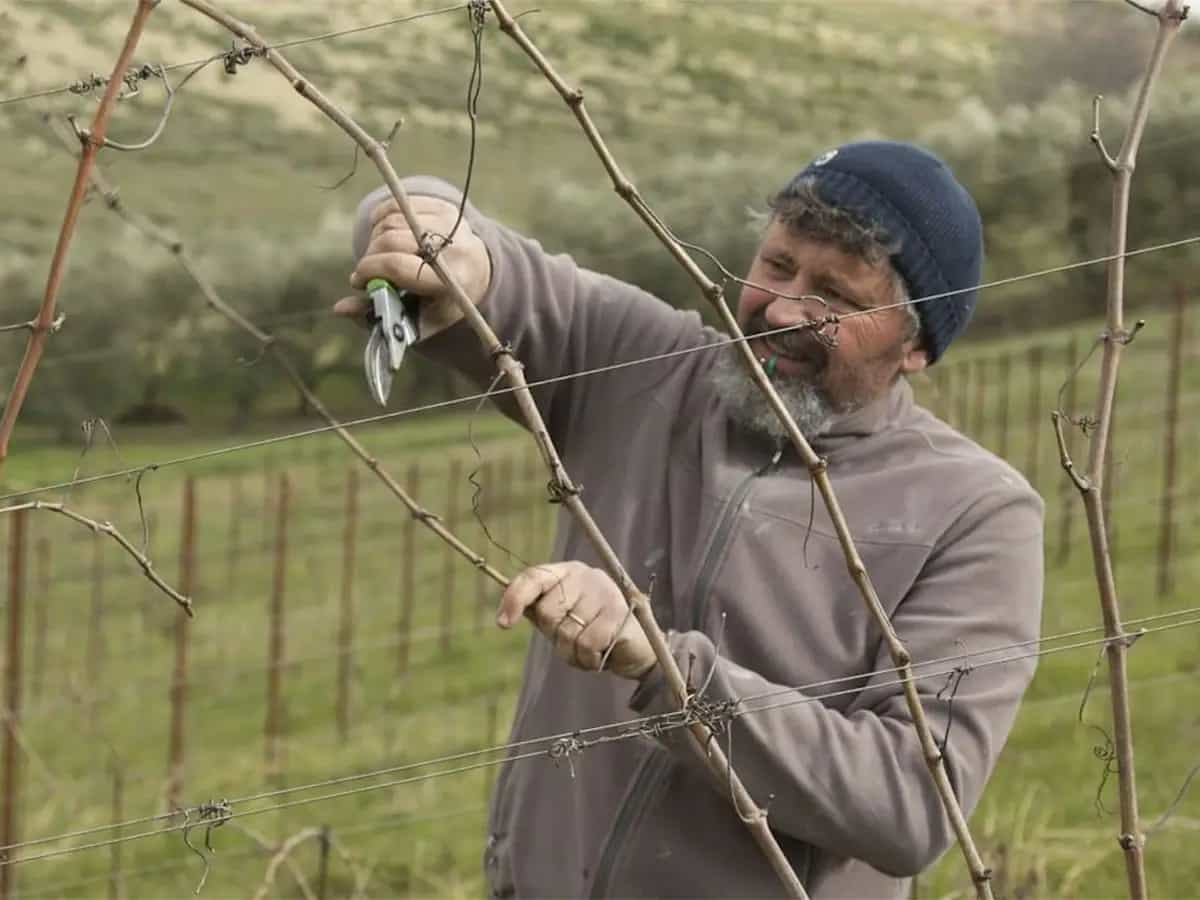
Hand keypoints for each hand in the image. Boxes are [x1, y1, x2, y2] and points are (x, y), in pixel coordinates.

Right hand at [333, 194, 491, 329]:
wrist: (477, 274)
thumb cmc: (440, 303)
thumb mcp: (417, 320)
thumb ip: (378, 317)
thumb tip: (339, 308)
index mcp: (452, 282)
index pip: (399, 266)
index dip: (370, 270)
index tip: (358, 281)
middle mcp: (455, 248)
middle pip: (391, 240)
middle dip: (369, 257)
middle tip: (368, 272)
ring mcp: (450, 222)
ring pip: (391, 220)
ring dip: (374, 240)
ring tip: (378, 257)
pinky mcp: (443, 205)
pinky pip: (396, 204)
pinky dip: (381, 220)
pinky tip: (384, 237)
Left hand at [497, 562, 656, 680]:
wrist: (636, 649)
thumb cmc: (592, 631)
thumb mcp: (563, 619)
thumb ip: (539, 611)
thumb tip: (505, 614)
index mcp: (566, 572)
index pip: (533, 577)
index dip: (514, 598)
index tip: (503, 624)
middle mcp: (586, 576)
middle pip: (548, 611)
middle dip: (556, 635)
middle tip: (575, 638)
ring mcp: (604, 592)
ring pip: (567, 632)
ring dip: (573, 653)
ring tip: (590, 649)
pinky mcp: (619, 613)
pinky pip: (586, 644)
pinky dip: (588, 659)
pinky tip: (601, 655)